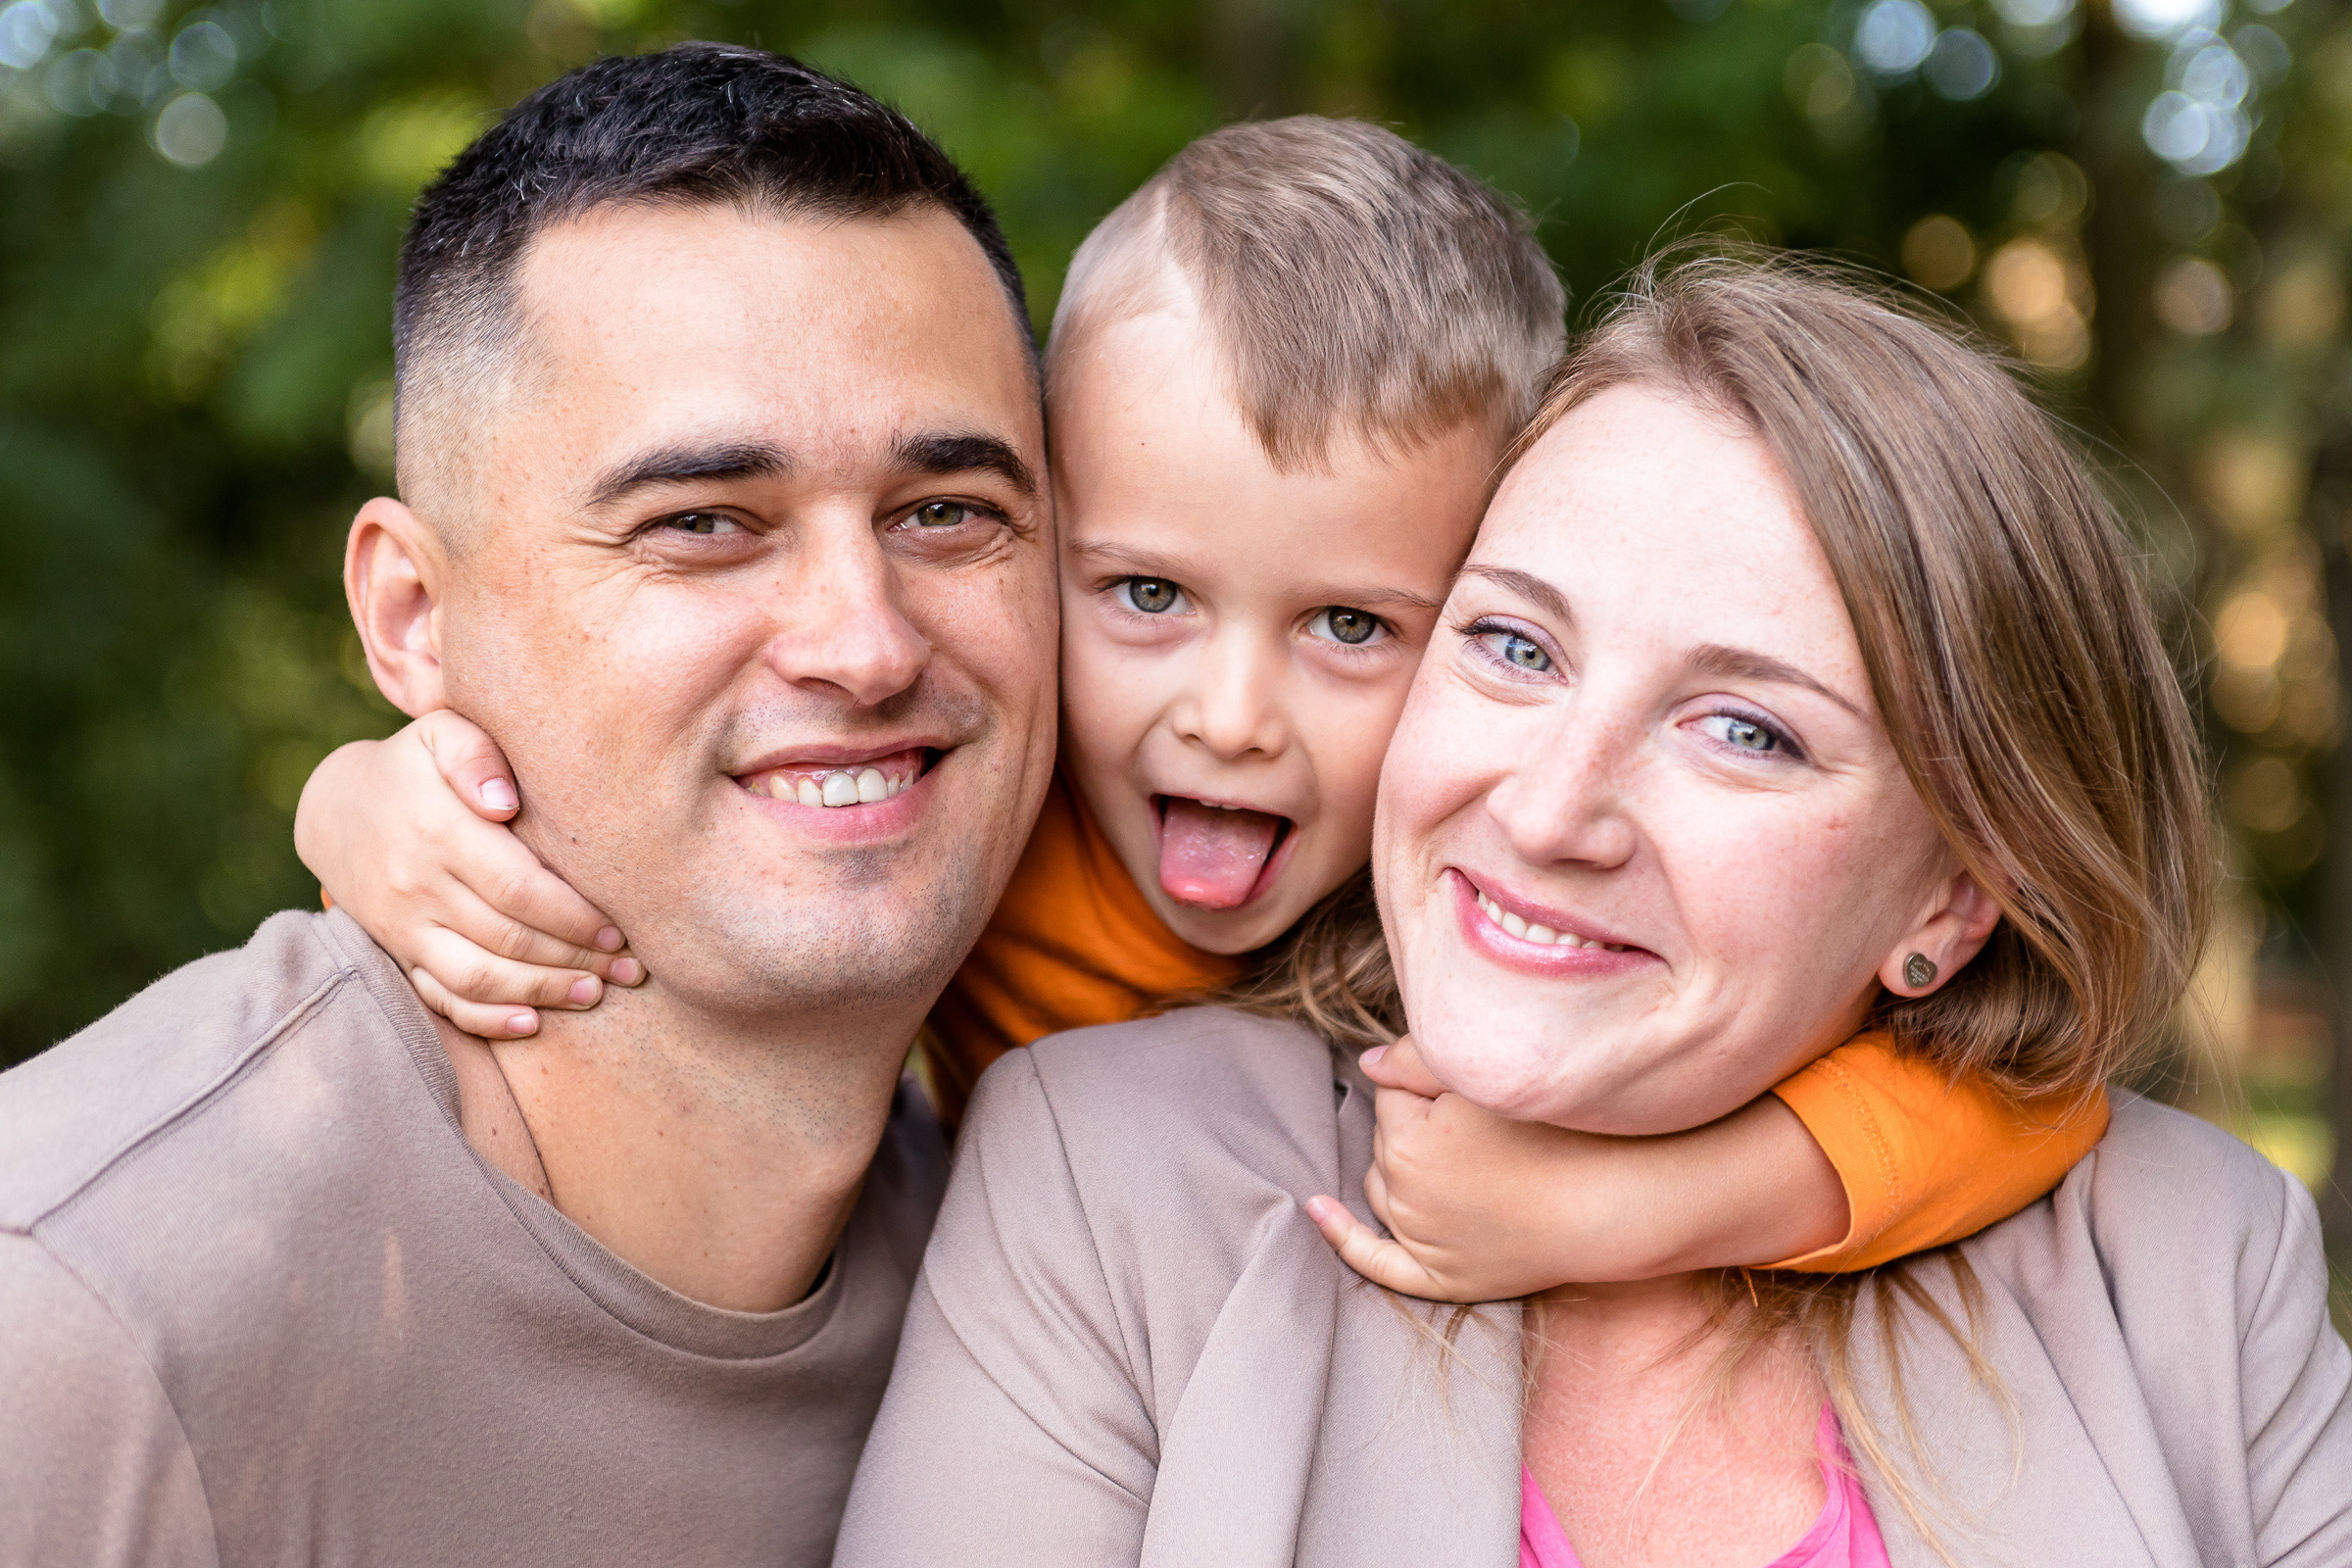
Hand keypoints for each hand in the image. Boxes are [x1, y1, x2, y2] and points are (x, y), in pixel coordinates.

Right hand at [294, 710, 641, 1038]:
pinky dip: (485, 1018)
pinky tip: (531, 1021)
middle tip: (629, 970)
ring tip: (594, 993)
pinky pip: (438, 996)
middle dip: (575, 959)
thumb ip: (476, 755)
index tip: (621, 930)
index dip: (574, 917)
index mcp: (440, 831)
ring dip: (541, 992)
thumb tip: (503, 802)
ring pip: (477, 976)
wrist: (337, 808)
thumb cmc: (416, 765)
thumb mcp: (442, 733)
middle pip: (508, 938)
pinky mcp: (397, 950)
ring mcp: (403, 924)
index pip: (519, 888)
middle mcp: (418, 884)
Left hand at [1303, 1037, 1850, 1301]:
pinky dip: (1344, 1238)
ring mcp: (1421, 1241)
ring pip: (1384, 1184)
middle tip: (1485, 1122)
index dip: (1433, 1082)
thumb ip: (1417, 1060)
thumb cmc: (1562, 1132)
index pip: (1393, 1090)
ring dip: (1401, 1165)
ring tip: (1463, 1154)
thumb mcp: (1488, 1081)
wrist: (1620, 1206)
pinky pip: (1379, 1261)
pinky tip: (1317, 1212)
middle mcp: (1402, 1195)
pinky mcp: (1444, 1278)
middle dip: (1418, 1122)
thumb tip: (1363, 1064)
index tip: (1478, 1088)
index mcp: (1407, 1141)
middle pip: (1387, 1137)